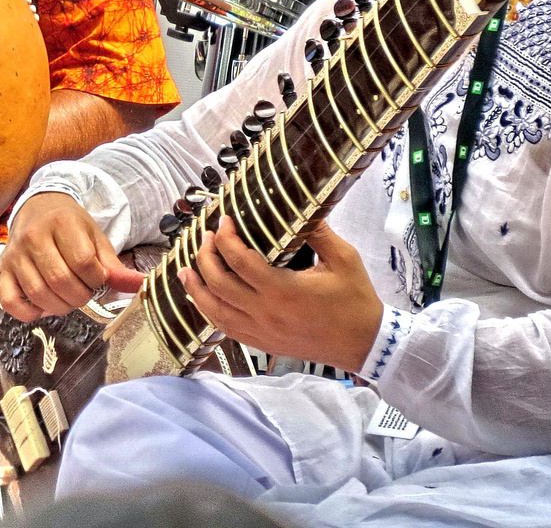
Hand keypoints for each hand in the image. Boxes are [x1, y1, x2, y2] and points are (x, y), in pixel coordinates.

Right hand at [0, 193, 145, 321]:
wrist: (38, 207)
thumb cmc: (70, 225)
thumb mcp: (95, 238)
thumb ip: (115, 266)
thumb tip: (143, 285)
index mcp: (61, 223)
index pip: (83, 262)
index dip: (96, 278)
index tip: (97, 277)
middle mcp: (34, 237)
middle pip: (61, 281)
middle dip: (80, 296)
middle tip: (84, 291)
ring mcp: (15, 255)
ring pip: (38, 293)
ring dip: (60, 306)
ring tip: (68, 297)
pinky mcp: (3, 270)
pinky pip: (10, 301)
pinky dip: (29, 312)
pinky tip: (43, 306)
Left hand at [179, 217, 382, 373]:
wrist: (365, 344)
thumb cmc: (355, 300)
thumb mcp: (344, 259)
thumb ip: (319, 232)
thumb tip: (300, 207)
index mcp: (283, 290)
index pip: (239, 261)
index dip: (225, 238)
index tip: (224, 221)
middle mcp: (266, 312)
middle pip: (218, 283)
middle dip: (205, 257)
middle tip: (206, 238)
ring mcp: (261, 332)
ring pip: (214, 310)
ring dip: (196, 288)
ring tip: (185, 269)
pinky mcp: (262, 344)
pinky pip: (226, 329)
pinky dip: (209, 312)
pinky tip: (203, 299)